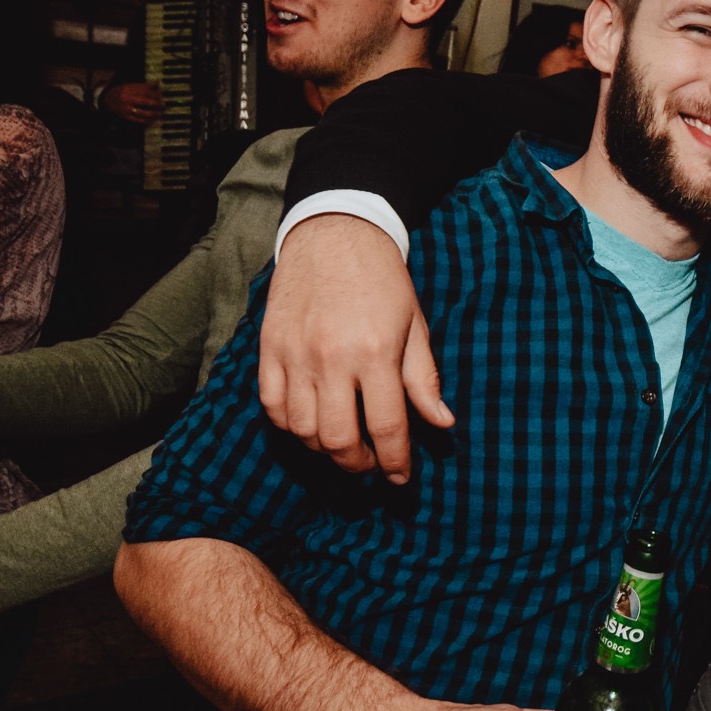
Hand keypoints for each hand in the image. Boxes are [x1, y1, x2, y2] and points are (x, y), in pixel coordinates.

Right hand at [101, 82, 165, 124]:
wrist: (106, 100)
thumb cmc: (122, 92)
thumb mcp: (131, 86)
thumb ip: (144, 86)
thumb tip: (157, 82)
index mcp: (130, 90)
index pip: (146, 92)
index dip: (156, 94)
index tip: (162, 96)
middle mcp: (128, 99)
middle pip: (146, 102)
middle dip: (157, 104)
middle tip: (164, 105)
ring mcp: (127, 109)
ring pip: (144, 113)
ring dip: (154, 114)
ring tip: (159, 113)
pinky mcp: (126, 117)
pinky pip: (139, 121)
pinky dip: (147, 121)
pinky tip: (152, 120)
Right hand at [259, 214, 452, 482]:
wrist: (334, 233)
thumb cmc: (383, 281)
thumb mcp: (415, 325)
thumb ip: (424, 379)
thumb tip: (442, 424)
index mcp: (375, 352)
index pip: (387, 427)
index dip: (395, 462)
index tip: (400, 478)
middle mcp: (331, 358)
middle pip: (338, 440)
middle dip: (358, 464)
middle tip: (371, 463)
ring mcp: (294, 355)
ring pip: (302, 430)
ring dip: (325, 449)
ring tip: (344, 443)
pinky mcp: (268, 349)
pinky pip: (272, 407)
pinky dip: (291, 426)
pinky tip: (311, 424)